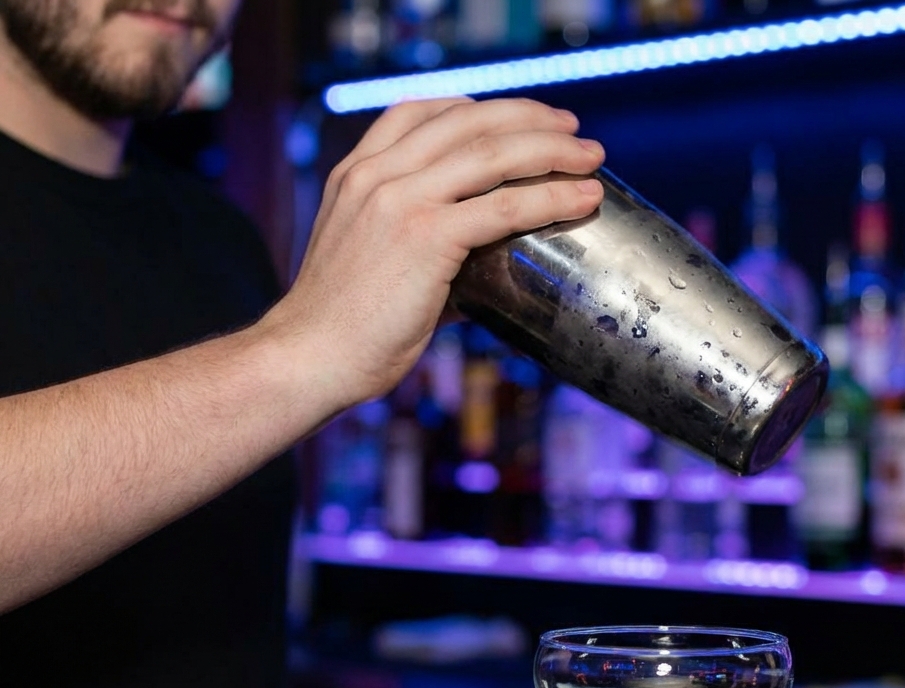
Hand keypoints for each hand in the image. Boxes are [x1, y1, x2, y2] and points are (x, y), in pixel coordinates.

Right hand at [265, 97, 604, 411]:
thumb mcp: (368, 263)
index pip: (422, 112)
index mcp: (357, 173)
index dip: (479, 109)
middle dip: (531, 119)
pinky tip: (582, 198)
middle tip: (573, 130)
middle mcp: (377, 174)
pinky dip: (551, 197)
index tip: (518, 119)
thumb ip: (419, 250)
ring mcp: (400, 200)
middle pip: (469, 121)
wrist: (309, 357)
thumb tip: (476, 273)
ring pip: (493, 154)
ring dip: (553, 149)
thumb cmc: (341, 326)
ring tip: (591, 157)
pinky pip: (504, 205)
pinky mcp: (426, 237)